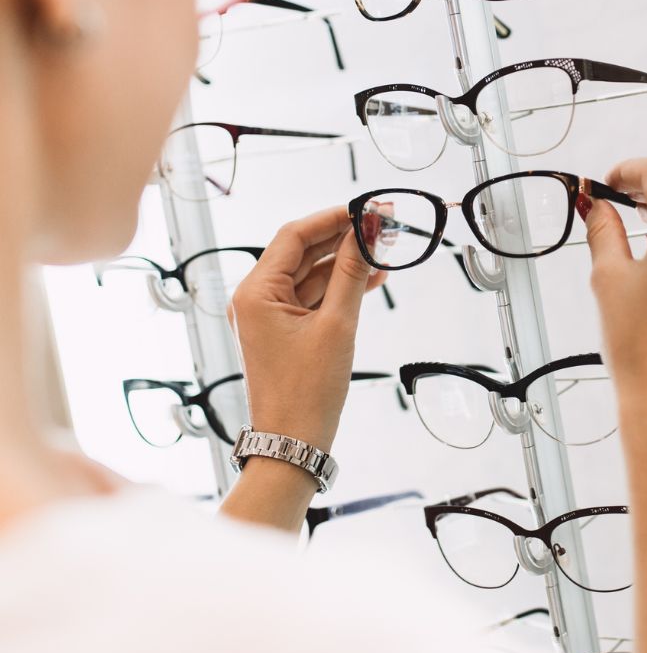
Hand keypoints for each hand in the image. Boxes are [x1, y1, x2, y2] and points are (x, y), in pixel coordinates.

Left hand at [227, 207, 387, 452]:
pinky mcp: (283, 330)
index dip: (333, 218)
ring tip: (385, 250)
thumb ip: (352, 273)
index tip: (368, 208)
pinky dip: (340, 287)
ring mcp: (268, 315)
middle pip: (302, 251)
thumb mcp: (337, 326)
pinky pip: (313, 297)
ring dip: (347, 262)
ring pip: (311, 273)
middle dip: (344, 238)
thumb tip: (367, 232)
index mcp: (256, 293)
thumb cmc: (306, 393)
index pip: (294, 235)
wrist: (293, 444)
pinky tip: (373, 278)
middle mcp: (255, 299)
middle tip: (383, 225)